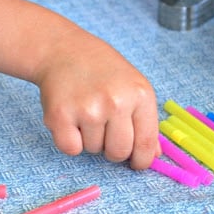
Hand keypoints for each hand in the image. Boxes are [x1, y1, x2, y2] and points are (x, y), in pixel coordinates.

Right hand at [34, 27, 159, 169]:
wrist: (63, 50)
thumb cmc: (101, 70)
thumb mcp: (133, 86)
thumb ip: (145, 120)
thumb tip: (153, 155)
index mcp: (140, 94)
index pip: (146, 143)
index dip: (141, 159)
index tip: (136, 163)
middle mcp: (116, 102)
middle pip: (119, 152)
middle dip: (112, 149)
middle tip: (104, 130)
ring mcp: (88, 109)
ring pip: (93, 150)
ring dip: (89, 139)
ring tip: (85, 112)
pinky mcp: (61, 115)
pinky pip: (71, 148)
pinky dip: (69, 141)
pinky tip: (70, 119)